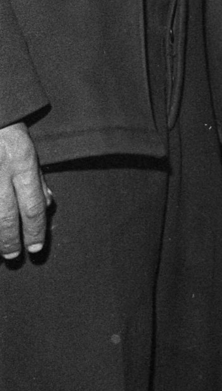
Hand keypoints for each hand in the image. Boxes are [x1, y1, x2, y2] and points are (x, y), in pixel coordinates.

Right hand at [0, 120, 49, 258]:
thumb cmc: (7, 134)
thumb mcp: (28, 150)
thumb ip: (37, 178)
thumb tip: (48, 205)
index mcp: (23, 162)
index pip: (33, 204)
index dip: (35, 230)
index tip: (36, 248)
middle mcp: (0, 171)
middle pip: (7, 215)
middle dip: (10, 241)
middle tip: (13, 257)